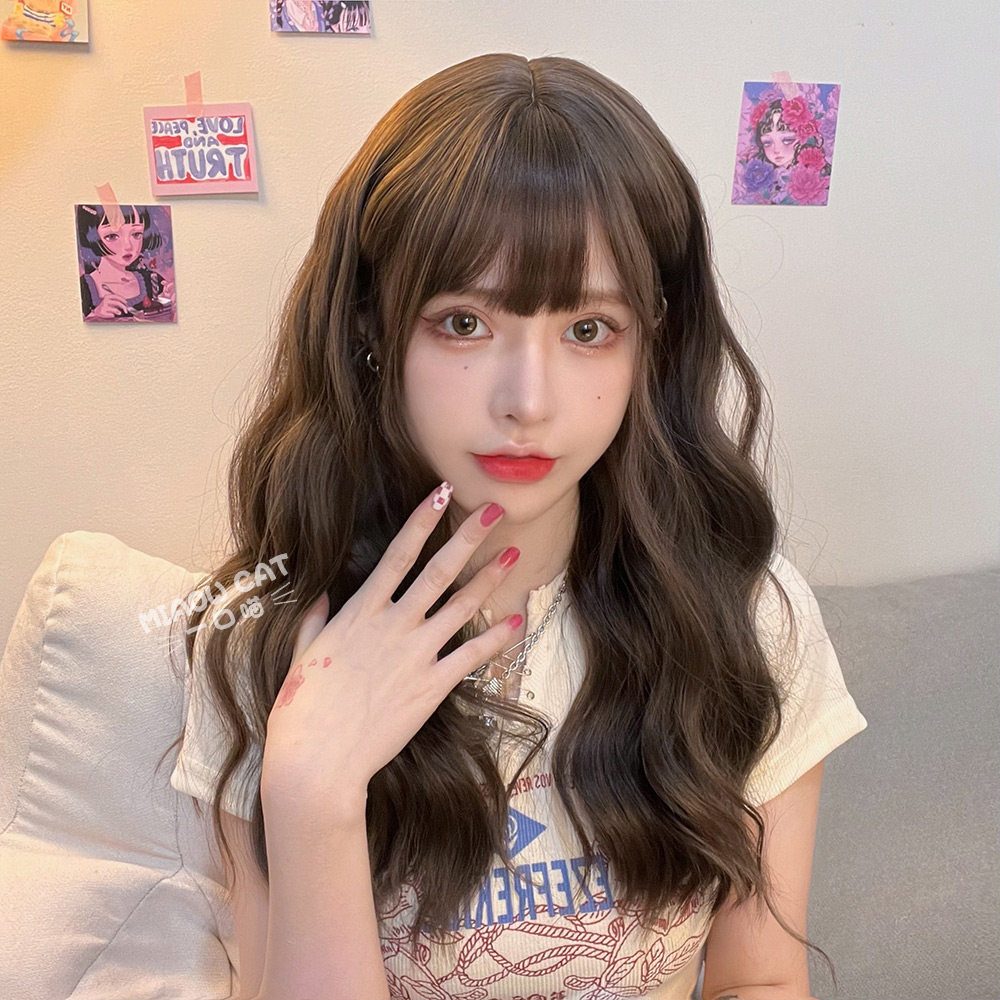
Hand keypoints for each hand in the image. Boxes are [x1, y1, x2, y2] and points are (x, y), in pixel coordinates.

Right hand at [88, 293, 129, 318]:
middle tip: (126, 310)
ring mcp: (103, 306)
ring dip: (118, 312)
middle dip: (123, 307)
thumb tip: (125, 305)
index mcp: (107, 296)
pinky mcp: (102, 311)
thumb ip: (118, 302)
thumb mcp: (111, 302)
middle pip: (117, 303)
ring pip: (115, 310)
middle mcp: (105, 300)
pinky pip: (112, 315)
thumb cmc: (106, 306)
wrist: (97, 311)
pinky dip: (113, 315)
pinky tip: (111, 314)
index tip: (126, 303)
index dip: (122, 300)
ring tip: (119, 313)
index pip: (116, 296)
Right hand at [260, 483, 521, 810]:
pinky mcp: (432, 687)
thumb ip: (316, 620)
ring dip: (489, 579)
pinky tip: (517, 620)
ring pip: (460, 606)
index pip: (397, 555)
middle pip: (438, 571)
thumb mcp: (301, 655)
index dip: (421, 521)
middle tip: (495, 510)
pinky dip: (497, 638)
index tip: (440, 492)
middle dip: (469, 537)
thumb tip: (323, 596)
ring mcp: (416, 654)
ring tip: (514, 555)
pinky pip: (472, 656)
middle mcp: (393, 625)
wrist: (318, 761)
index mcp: (360, 612)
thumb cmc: (302, 709)